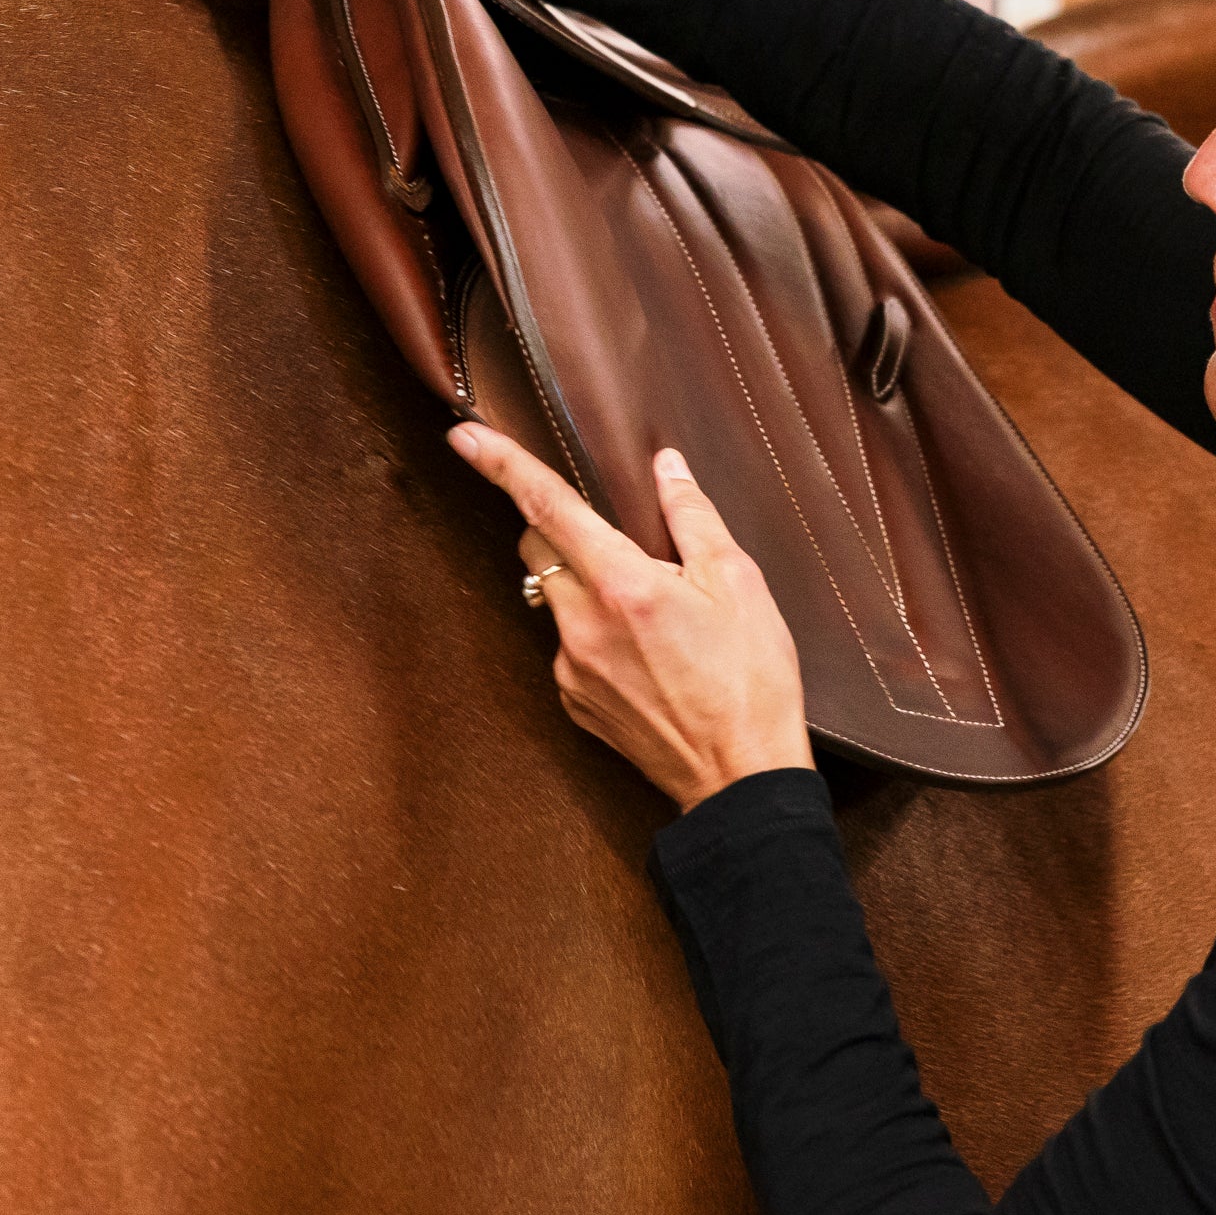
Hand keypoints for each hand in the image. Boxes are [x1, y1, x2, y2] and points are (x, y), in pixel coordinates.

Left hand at [450, 422, 813, 810]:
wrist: (741, 779)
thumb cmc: (751, 682)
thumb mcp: (739, 584)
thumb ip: (693, 516)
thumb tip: (666, 467)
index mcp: (622, 585)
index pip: (547, 507)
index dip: (501, 464)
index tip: (464, 435)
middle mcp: (582, 625)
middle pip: (537, 549)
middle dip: (562, 530)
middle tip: (627, 547)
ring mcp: (571, 669)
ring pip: (553, 599)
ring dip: (585, 586)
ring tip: (651, 615)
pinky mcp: (574, 703)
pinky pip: (567, 646)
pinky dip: (593, 634)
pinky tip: (646, 655)